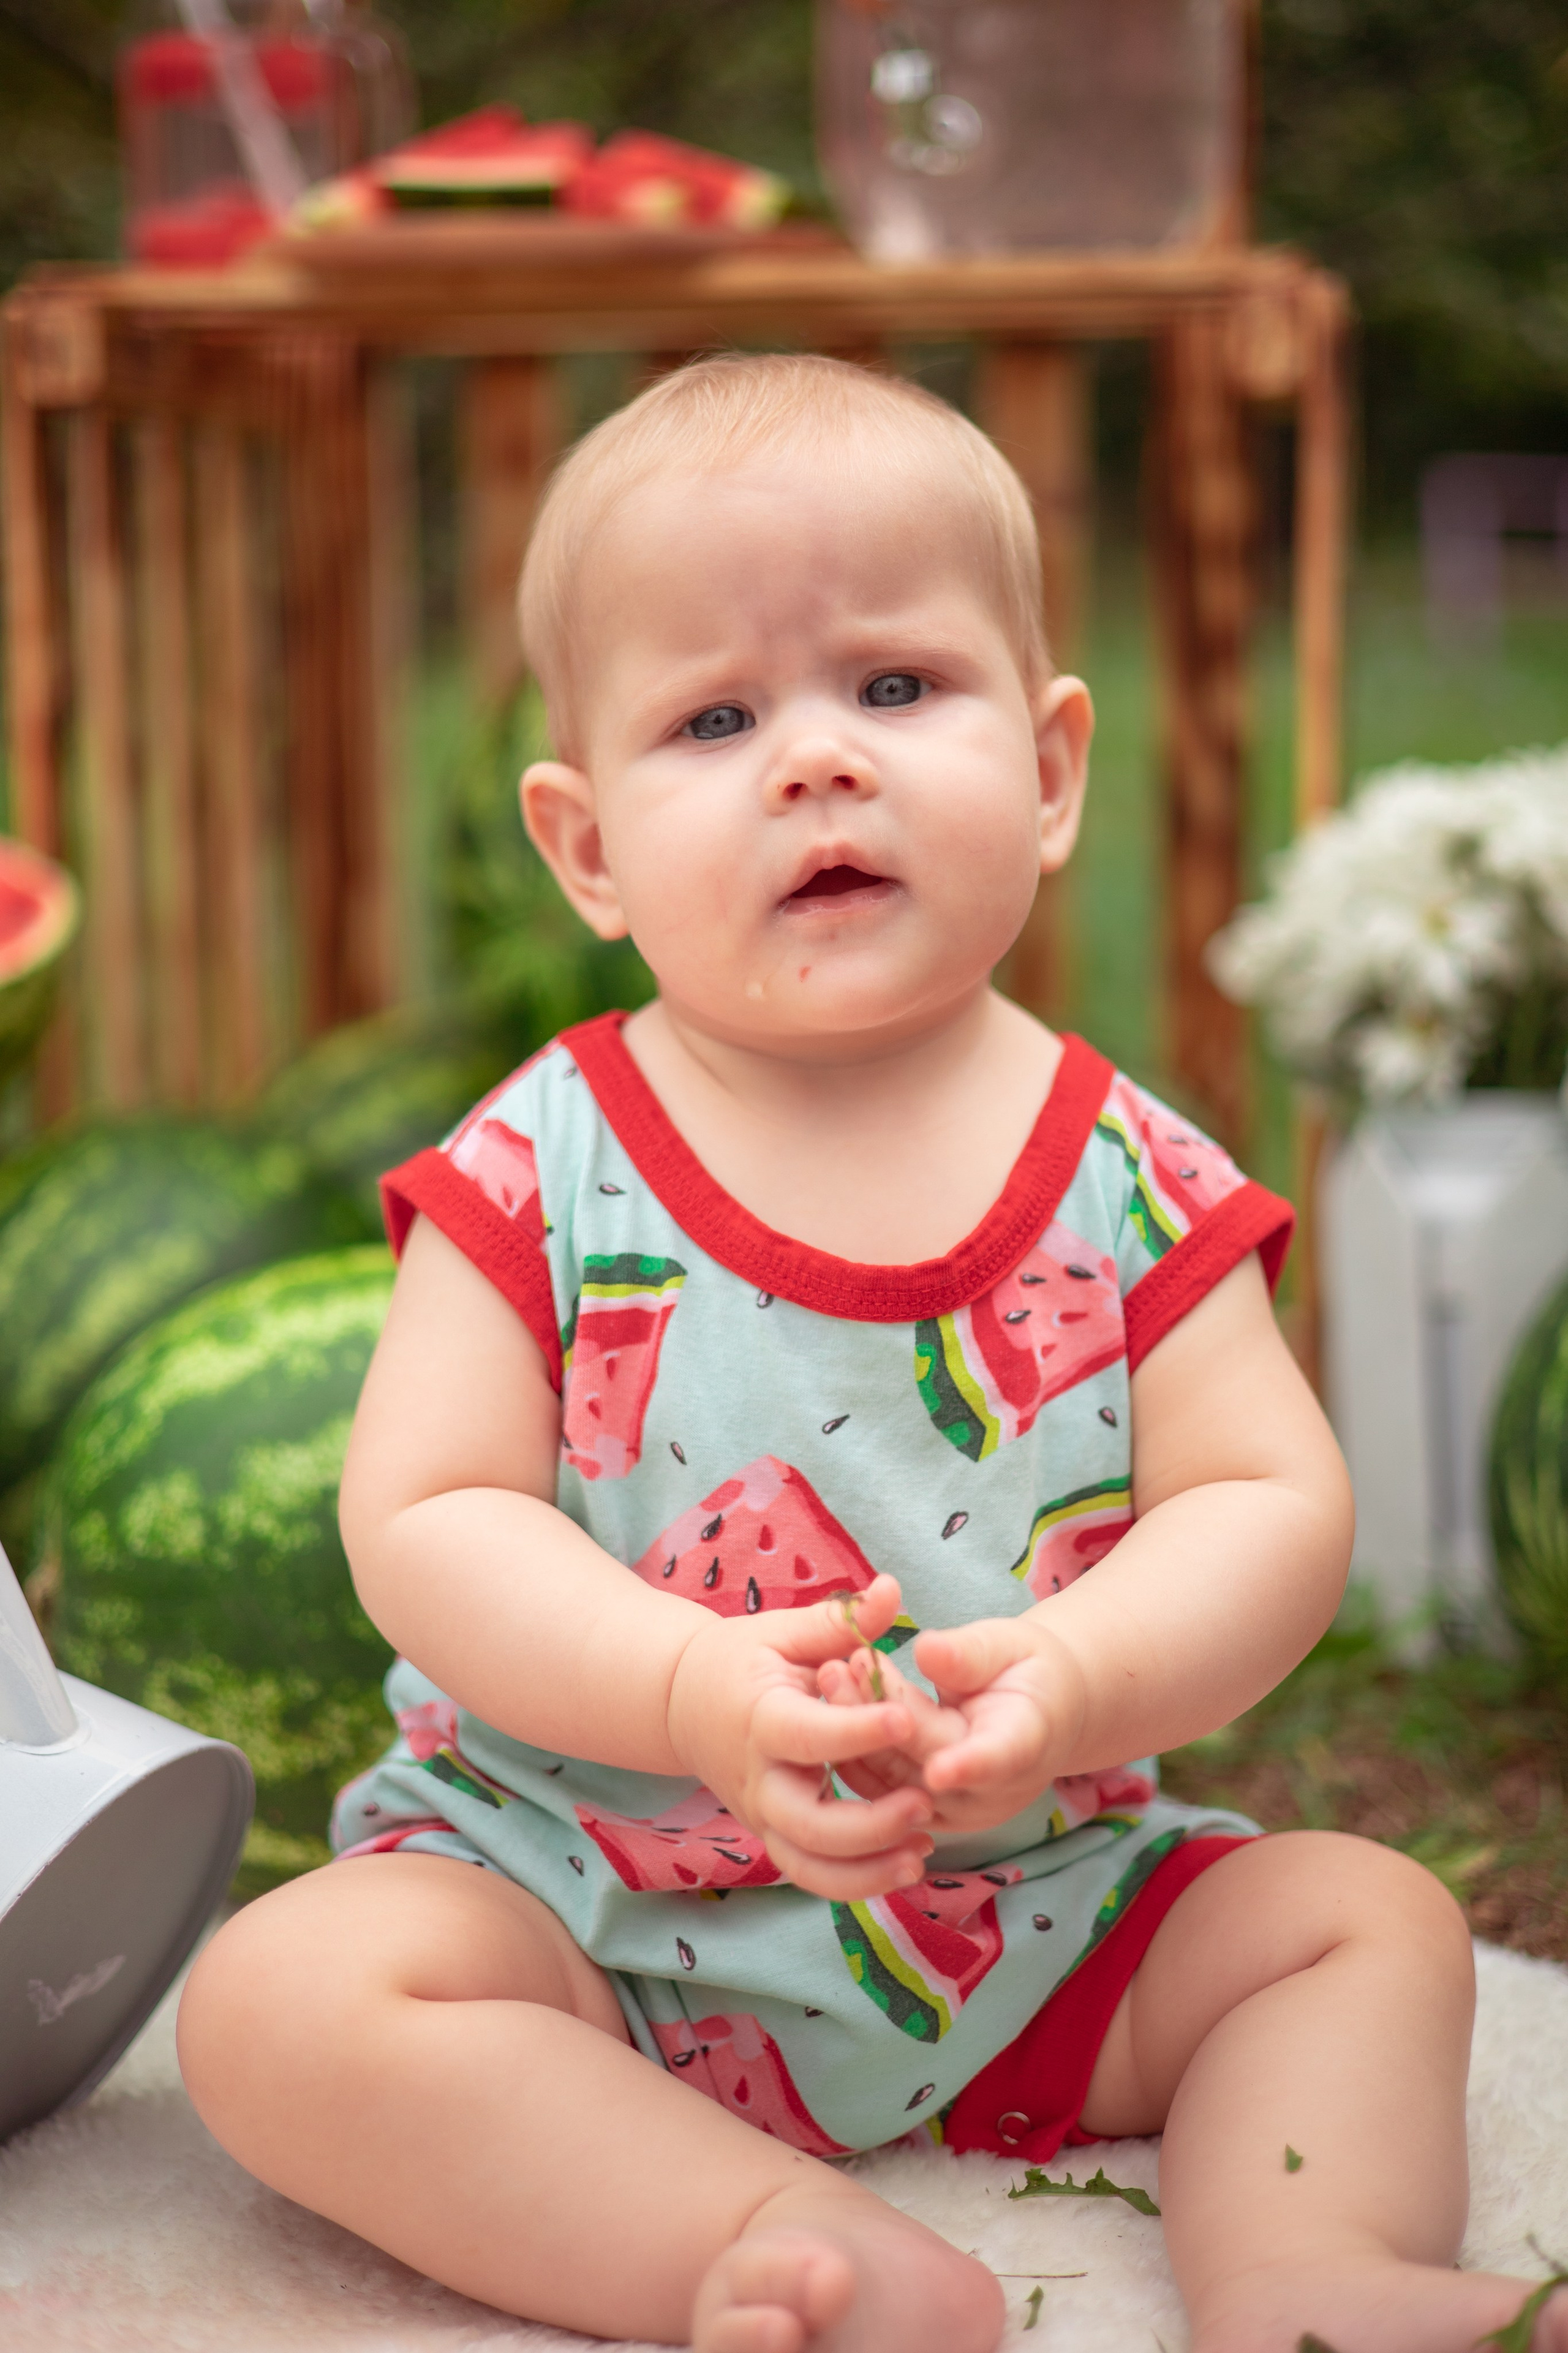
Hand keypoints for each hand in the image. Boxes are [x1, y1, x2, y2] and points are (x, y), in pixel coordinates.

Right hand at [665, 1575, 936, 1899]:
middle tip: (925, 1802)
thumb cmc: (741, 1660)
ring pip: (809, 1866)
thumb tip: (892, 1588)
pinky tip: (905, 1866)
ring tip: (923, 1851)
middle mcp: (759, 1779)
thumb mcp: (784, 1631)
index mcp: (761, 1718)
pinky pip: (811, 1876)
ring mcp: (763, 1816)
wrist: (682, 1704)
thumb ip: (841, 1620)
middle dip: (869, 1824)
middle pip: (808, 1824)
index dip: (858, 1730)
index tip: (907, 1716)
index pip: (810, 1734)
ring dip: (868, 1871)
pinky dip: (855, 1884)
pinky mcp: (773, 1836)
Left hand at [823, 1614, 1089, 1835]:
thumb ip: (969, 1654)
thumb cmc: (1024, 1668)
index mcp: (1025, 1743)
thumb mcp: (1008, 1646)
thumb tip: (927, 1649)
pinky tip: (835, 1706)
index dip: (969, 1768)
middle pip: (929, 1761)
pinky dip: (854, 1752)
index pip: (999, 1759)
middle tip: (840, 1665)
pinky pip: (880, 1792)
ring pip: (895, 1782)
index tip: (938, 1771)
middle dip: (881, 1716)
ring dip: (857, 1733)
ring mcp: (957, 1811)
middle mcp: (993, 1791)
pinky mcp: (923, 1815)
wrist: (1037, 1711)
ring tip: (831, 1675)